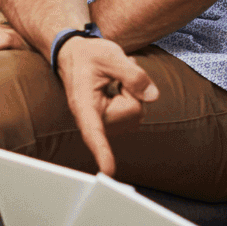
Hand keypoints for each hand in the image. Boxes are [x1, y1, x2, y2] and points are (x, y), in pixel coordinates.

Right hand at [57, 38, 158, 175]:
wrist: (73, 55)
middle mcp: (91, 118)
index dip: (102, 151)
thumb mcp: (111, 56)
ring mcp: (102, 122)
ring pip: (135, 113)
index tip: (108, 170)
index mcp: (84, 104)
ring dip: (132, 93)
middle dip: (133, 91)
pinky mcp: (110, 121)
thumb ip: (134, 75)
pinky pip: (134, 113)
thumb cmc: (87, 54)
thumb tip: (153, 96)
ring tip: (114, 80)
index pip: (94, 131)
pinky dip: (132, 97)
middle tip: (115, 75)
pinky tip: (117, 87)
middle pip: (132, 111)